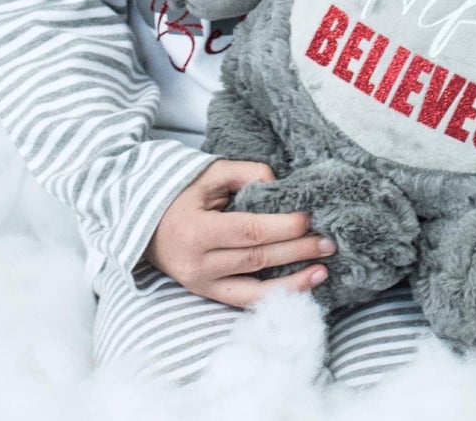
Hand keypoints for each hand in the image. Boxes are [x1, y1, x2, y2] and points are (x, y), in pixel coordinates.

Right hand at [143, 159, 334, 307]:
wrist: (146, 226)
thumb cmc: (182, 194)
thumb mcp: (210, 174)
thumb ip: (246, 174)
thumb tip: (281, 186)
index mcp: (197, 231)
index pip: (248, 231)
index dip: (282, 227)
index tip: (311, 218)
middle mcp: (199, 264)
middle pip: (257, 259)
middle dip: (297, 250)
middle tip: (329, 241)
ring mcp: (202, 285)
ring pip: (254, 287)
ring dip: (293, 280)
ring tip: (323, 269)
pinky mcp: (208, 294)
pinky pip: (245, 301)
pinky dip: (274, 297)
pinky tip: (301, 287)